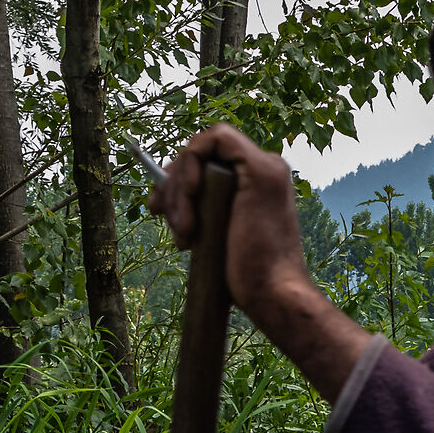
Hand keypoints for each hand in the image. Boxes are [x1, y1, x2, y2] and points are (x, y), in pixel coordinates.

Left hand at [148, 123, 368, 399]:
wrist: (272, 292)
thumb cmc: (246, 274)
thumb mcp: (215, 233)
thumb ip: (201, 209)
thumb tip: (162, 198)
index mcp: (258, 183)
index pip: (209, 161)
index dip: (179, 177)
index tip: (161, 209)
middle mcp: (266, 169)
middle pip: (201, 153)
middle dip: (172, 182)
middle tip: (161, 214)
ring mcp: (267, 166)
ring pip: (201, 149)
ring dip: (179, 186)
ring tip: (184, 228)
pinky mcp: (260, 169)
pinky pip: (214, 140)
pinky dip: (192, 163)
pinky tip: (191, 194)